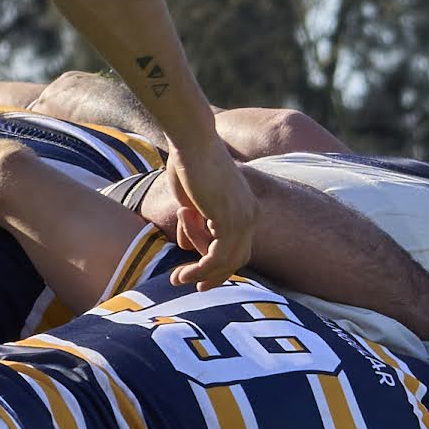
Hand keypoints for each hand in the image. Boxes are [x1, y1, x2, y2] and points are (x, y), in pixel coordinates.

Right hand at [158, 137, 261, 288]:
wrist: (192, 142)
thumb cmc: (188, 164)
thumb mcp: (190, 201)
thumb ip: (191, 223)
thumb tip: (183, 245)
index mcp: (247, 208)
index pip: (238, 247)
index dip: (219, 265)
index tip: (198, 278)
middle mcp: (251, 215)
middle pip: (237, 259)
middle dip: (213, 276)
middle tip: (190, 285)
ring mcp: (244, 219)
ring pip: (225, 262)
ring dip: (200, 274)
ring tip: (177, 278)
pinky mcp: (230, 221)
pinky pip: (216, 258)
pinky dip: (199, 269)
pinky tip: (182, 273)